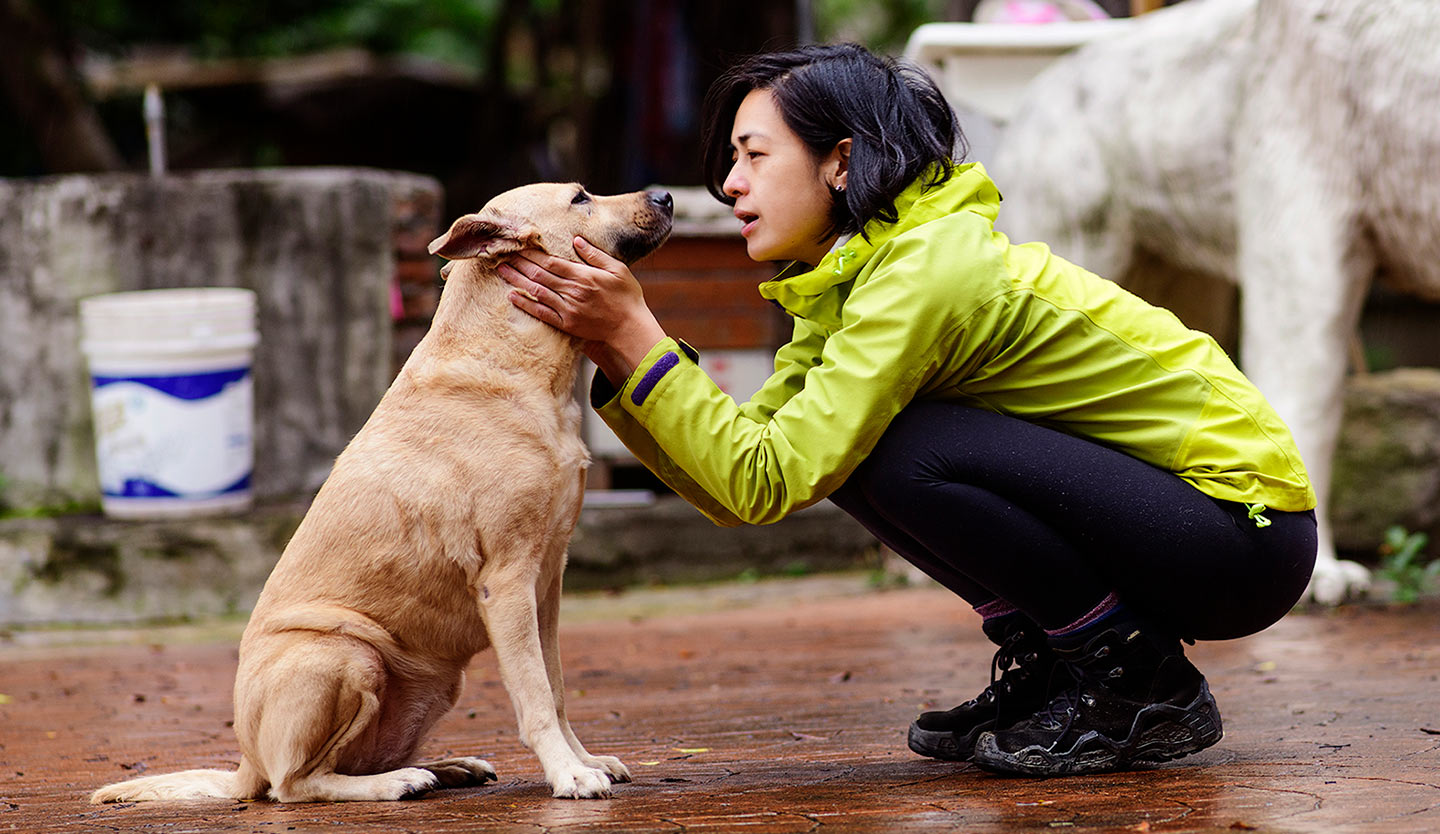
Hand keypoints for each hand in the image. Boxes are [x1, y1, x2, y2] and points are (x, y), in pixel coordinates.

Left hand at [497, 237, 666, 383]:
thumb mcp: (618, 269)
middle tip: (502, 253)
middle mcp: (573, 292)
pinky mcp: (566, 324)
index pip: (552, 262)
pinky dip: (526, 304)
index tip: (519, 245)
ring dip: (517, 280)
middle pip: (540, 275)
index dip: (533, 253)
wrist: (630, 328)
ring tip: (502, 270)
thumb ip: (595, 255)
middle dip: (520, 263)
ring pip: (537, 292)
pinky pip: (541, 313)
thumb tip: (576, 240)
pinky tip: (512, 296)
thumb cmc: (627, 297)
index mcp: (585, 277)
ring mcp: (568, 309)